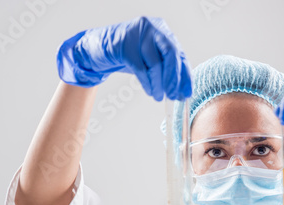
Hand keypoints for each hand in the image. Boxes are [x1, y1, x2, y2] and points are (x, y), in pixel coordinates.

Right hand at [57, 16, 191, 100]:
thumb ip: (166, 70)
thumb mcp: (150, 59)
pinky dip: (147, 83)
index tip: (187, 93)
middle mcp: (152, 28)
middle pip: (171, 54)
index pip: (179, 55)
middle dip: (174, 79)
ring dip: (159, 84)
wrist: (97, 48)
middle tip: (174, 96)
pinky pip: (140, 68)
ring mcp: (137, 34)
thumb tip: (181, 91)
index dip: (185, 75)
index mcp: (162, 31)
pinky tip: (149, 91)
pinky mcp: (124, 44)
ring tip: (158, 96)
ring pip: (155, 63)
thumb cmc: (127, 55)